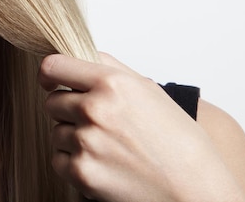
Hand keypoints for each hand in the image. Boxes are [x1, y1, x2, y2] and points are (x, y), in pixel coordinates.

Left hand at [38, 52, 244, 201]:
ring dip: (73, 138)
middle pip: (52, 101)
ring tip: (108, 146)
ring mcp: (86, 142)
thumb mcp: (147, 90)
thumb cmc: (178, 141)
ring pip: (56, 131)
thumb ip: (109, 68)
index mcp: (111, 83)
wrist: (194, 190)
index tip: (51, 80)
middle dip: (67, 110)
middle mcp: (94, 109)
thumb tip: (80, 56)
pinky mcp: (81, 172)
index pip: (53, 66)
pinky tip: (103, 163)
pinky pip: (58, 159)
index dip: (49, 74)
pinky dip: (74, 163)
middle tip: (97, 122)